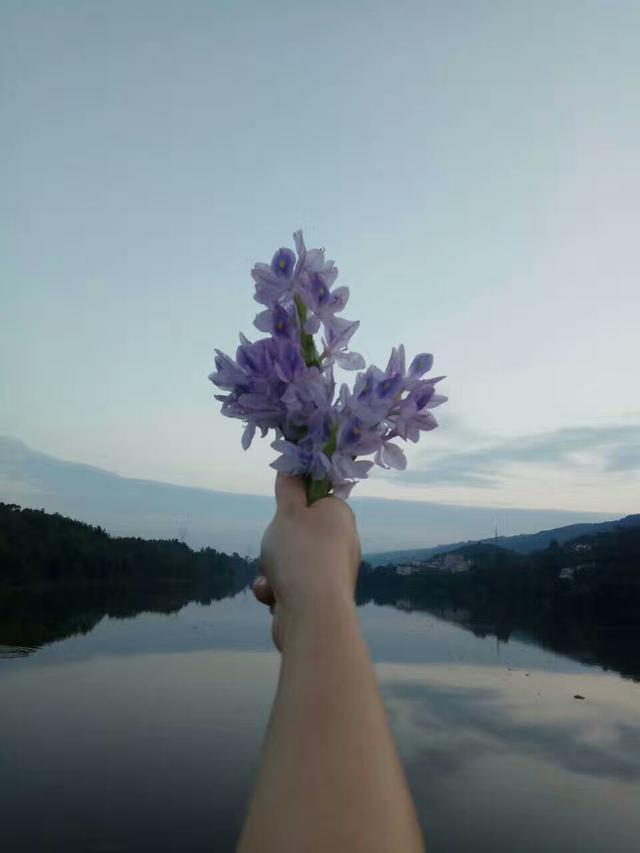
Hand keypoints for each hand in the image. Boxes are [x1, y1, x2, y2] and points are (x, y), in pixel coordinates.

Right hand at [252, 473, 360, 651]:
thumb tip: (292, 467)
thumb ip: (289, 488)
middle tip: (275, 545)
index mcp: (339, 515)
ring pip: (290, 561)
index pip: (317, 501)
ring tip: (273, 577)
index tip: (283, 513)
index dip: (296, 506)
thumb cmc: (301, 553)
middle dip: (278, 543)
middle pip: (299, 533)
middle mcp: (342, 542)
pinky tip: (272, 595)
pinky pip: (290, 585)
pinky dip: (276, 590)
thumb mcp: (288, 512)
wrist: (312, 615)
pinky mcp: (319, 598)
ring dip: (272, 569)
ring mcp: (332, 573)